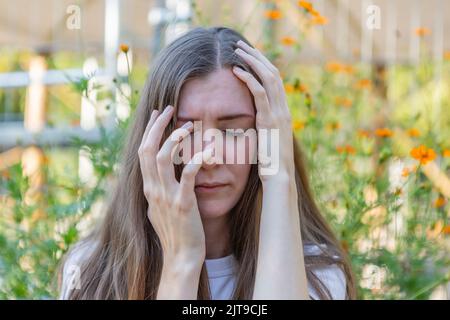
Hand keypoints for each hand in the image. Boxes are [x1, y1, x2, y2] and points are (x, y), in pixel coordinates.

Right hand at [138, 106, 213, 261]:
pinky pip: (187, 176)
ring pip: (163, 159)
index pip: (143, 152)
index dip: (150, 131)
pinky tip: (206, 151)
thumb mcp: (159, 207)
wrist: (181, 256)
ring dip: (175, 139)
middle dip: (157, 126)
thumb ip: (156, 188)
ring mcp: (167, 196)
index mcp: (148, 188)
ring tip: (188, 125)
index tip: (159, 114)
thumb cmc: (176, 230)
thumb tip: (156, 173)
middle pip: (148, 149)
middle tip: (170, 109)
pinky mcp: (183, 204)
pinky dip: (196, 160)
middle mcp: (153, 189)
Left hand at [232, 40, 294, 181]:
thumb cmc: (270, 164)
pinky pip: (260, 93)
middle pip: (272, 73)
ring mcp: (278, 113)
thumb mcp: (266, 141)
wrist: (279, 177)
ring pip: (268, 78)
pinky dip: (249, 79)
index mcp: (282, 112)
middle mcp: (283, 109)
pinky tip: (236, 70)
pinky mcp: (270, 120)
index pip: (274, 81)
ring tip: (237, 50)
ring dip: (252, 61)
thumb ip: (261, 127)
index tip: (248, 56)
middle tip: (241, 45)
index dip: (262, 65)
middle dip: (257, 56)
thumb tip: (249, 122)